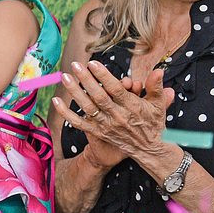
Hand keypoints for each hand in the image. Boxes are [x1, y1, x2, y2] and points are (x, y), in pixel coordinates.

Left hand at [53, 61, 173, 166]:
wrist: (149, 149)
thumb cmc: (153, 123)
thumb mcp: (158, 105)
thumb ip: (155, 87)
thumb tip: (158, 71)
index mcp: (132, 107)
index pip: (115, 89)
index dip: (104, 76)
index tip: (93, 63)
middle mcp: (117, 116)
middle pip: (99, 96)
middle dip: (86, 80)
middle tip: (75, 65)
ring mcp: (106, 125)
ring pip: (87, 107)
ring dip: (74, 92)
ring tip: (64, 77)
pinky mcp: (98, 132)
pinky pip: (78, 123)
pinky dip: (66, 113)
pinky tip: (55, 100)